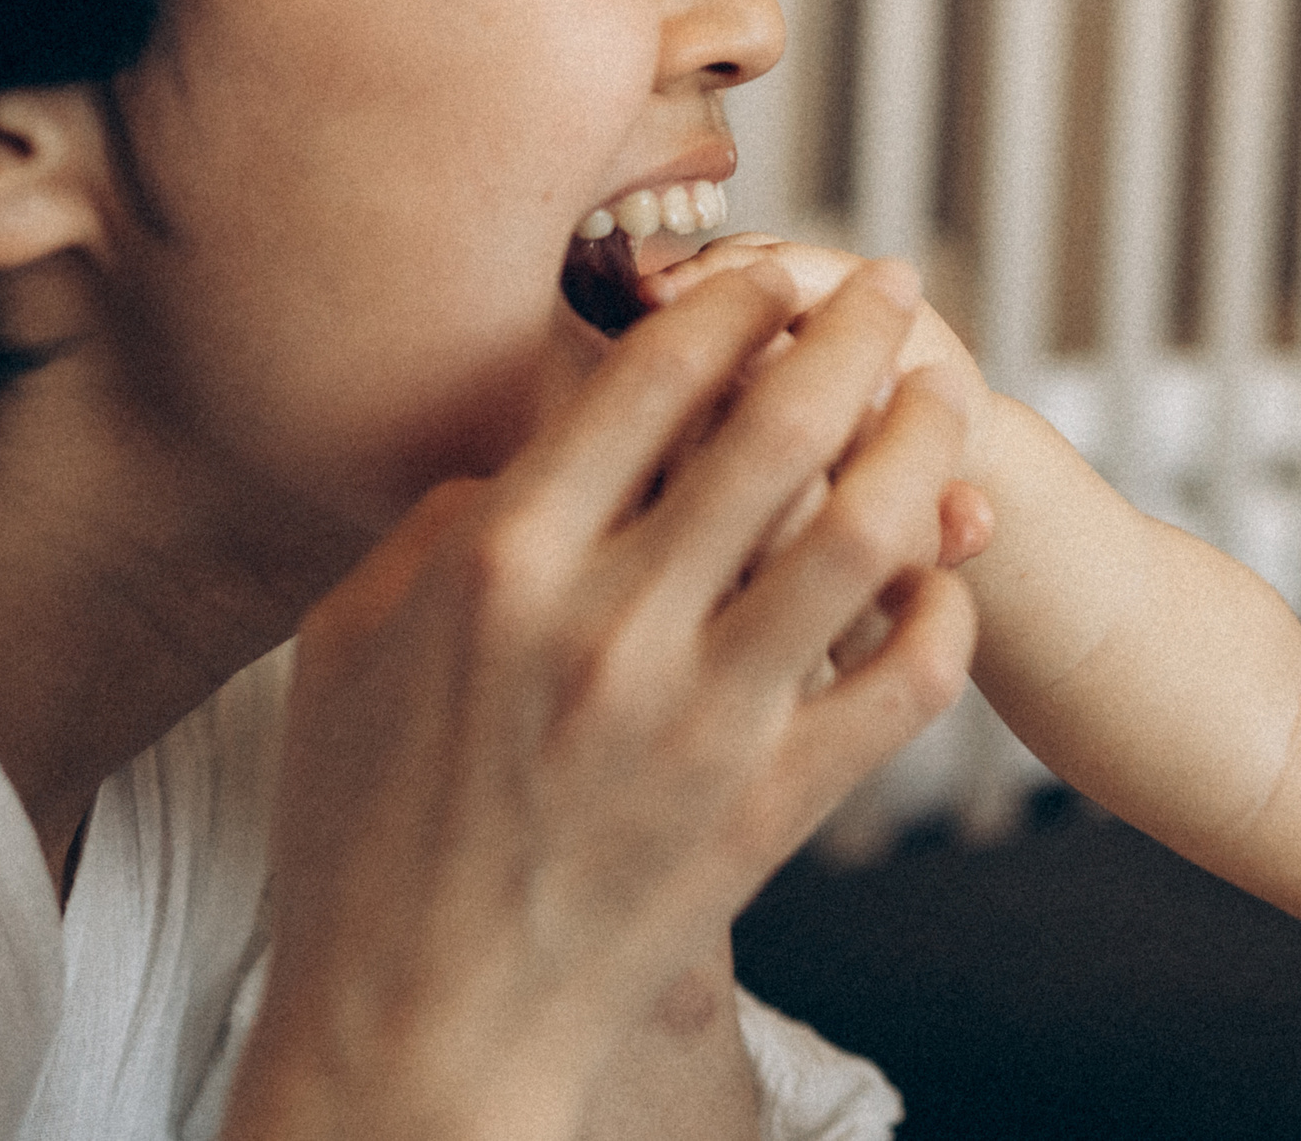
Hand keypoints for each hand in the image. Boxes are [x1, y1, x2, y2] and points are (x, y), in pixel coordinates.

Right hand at [229, 259, 975, 1140]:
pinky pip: (905, 680)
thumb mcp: (355, 643)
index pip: (651, 377)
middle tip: (898, 291)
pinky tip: (943, 572)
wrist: (417, 1024)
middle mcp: (609, 625)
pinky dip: (943, 609)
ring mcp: (703, 721)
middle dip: (858, 330)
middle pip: (781, 423)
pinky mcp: (773, 807)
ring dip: (923, 444)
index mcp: (500, 562)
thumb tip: (549, 439)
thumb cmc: (367, 830)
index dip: (734, 300)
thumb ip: (450, 522)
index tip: (774, 275)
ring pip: (866, 533)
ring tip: (945, 398)